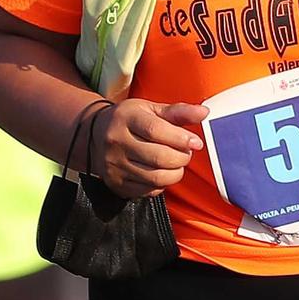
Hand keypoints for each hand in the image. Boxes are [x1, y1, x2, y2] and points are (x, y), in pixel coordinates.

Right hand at [92, 99, 208, 198]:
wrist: (94, 135)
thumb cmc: (130, 120)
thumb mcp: (151, 109)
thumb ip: (178, 111)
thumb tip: (204, 112)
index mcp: (125, 118)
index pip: (156, 130)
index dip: (181, 138)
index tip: (196, 142)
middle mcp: (116, 142)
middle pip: (158, 157)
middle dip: (181, 158)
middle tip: (186, 153)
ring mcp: (114, 165)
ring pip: (155, 177)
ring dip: (175, 173)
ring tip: (177, 163)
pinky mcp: (115, 183)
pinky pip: (148, 190)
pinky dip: (162, 184)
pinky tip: (162, 172)